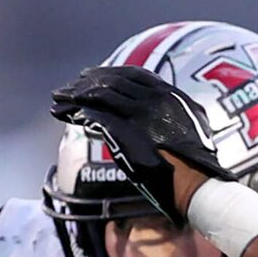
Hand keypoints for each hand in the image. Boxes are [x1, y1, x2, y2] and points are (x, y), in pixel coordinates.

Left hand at [50, 66, 225, 226]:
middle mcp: (152, 99)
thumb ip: (176, 111)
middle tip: (68, 88)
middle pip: (111, 81)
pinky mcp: (126, 133)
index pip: (132, 75)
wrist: (196, 183)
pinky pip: (96, 117)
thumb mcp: (193, 126)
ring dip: (76, 97)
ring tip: (59, 100)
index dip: (108, 73)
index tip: (92, 75)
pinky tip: (69, 116)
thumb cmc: (198, 163)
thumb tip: (172, 106)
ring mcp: (138, 115)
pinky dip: (80, 114)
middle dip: (85, 82)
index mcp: (168, 94)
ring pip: (99, 96)